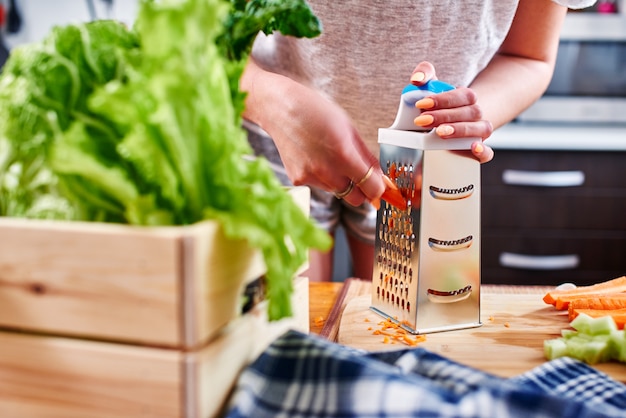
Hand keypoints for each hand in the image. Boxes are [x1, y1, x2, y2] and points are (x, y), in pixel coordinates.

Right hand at [258, 77, 384, 207]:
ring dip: (341, 182)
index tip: (381, 185)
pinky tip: (315, 158)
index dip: (379, 189)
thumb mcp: (348, 127)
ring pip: (337, 192)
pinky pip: (319, 186)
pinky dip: (323, 177)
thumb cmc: (314, 111)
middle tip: (361, 176)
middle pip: (356, 199)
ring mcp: (310, 178)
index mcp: (344, 155)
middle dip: (362, 190)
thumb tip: (380, 175)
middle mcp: (326, 172)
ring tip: (331, 157)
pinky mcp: (297, 180)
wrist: (279, 108)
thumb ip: (366, 155)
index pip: (372, 189)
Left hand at [410, 61, 494, 163]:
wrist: (453, 121)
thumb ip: (424, 73)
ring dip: (460, 130)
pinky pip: (488, 153)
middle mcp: (476, 114)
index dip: (443, 99)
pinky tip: (474, 148)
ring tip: (439, 132)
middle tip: (423, 119)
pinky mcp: (478, 151)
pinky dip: (483, 151)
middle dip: (444, 116)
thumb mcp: (431, 84)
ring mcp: (479, 132)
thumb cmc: (440, 104)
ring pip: (480, 129)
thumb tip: (417, 79)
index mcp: (467, 97)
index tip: (422, 103)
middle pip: (469, 112)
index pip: (462, 95)